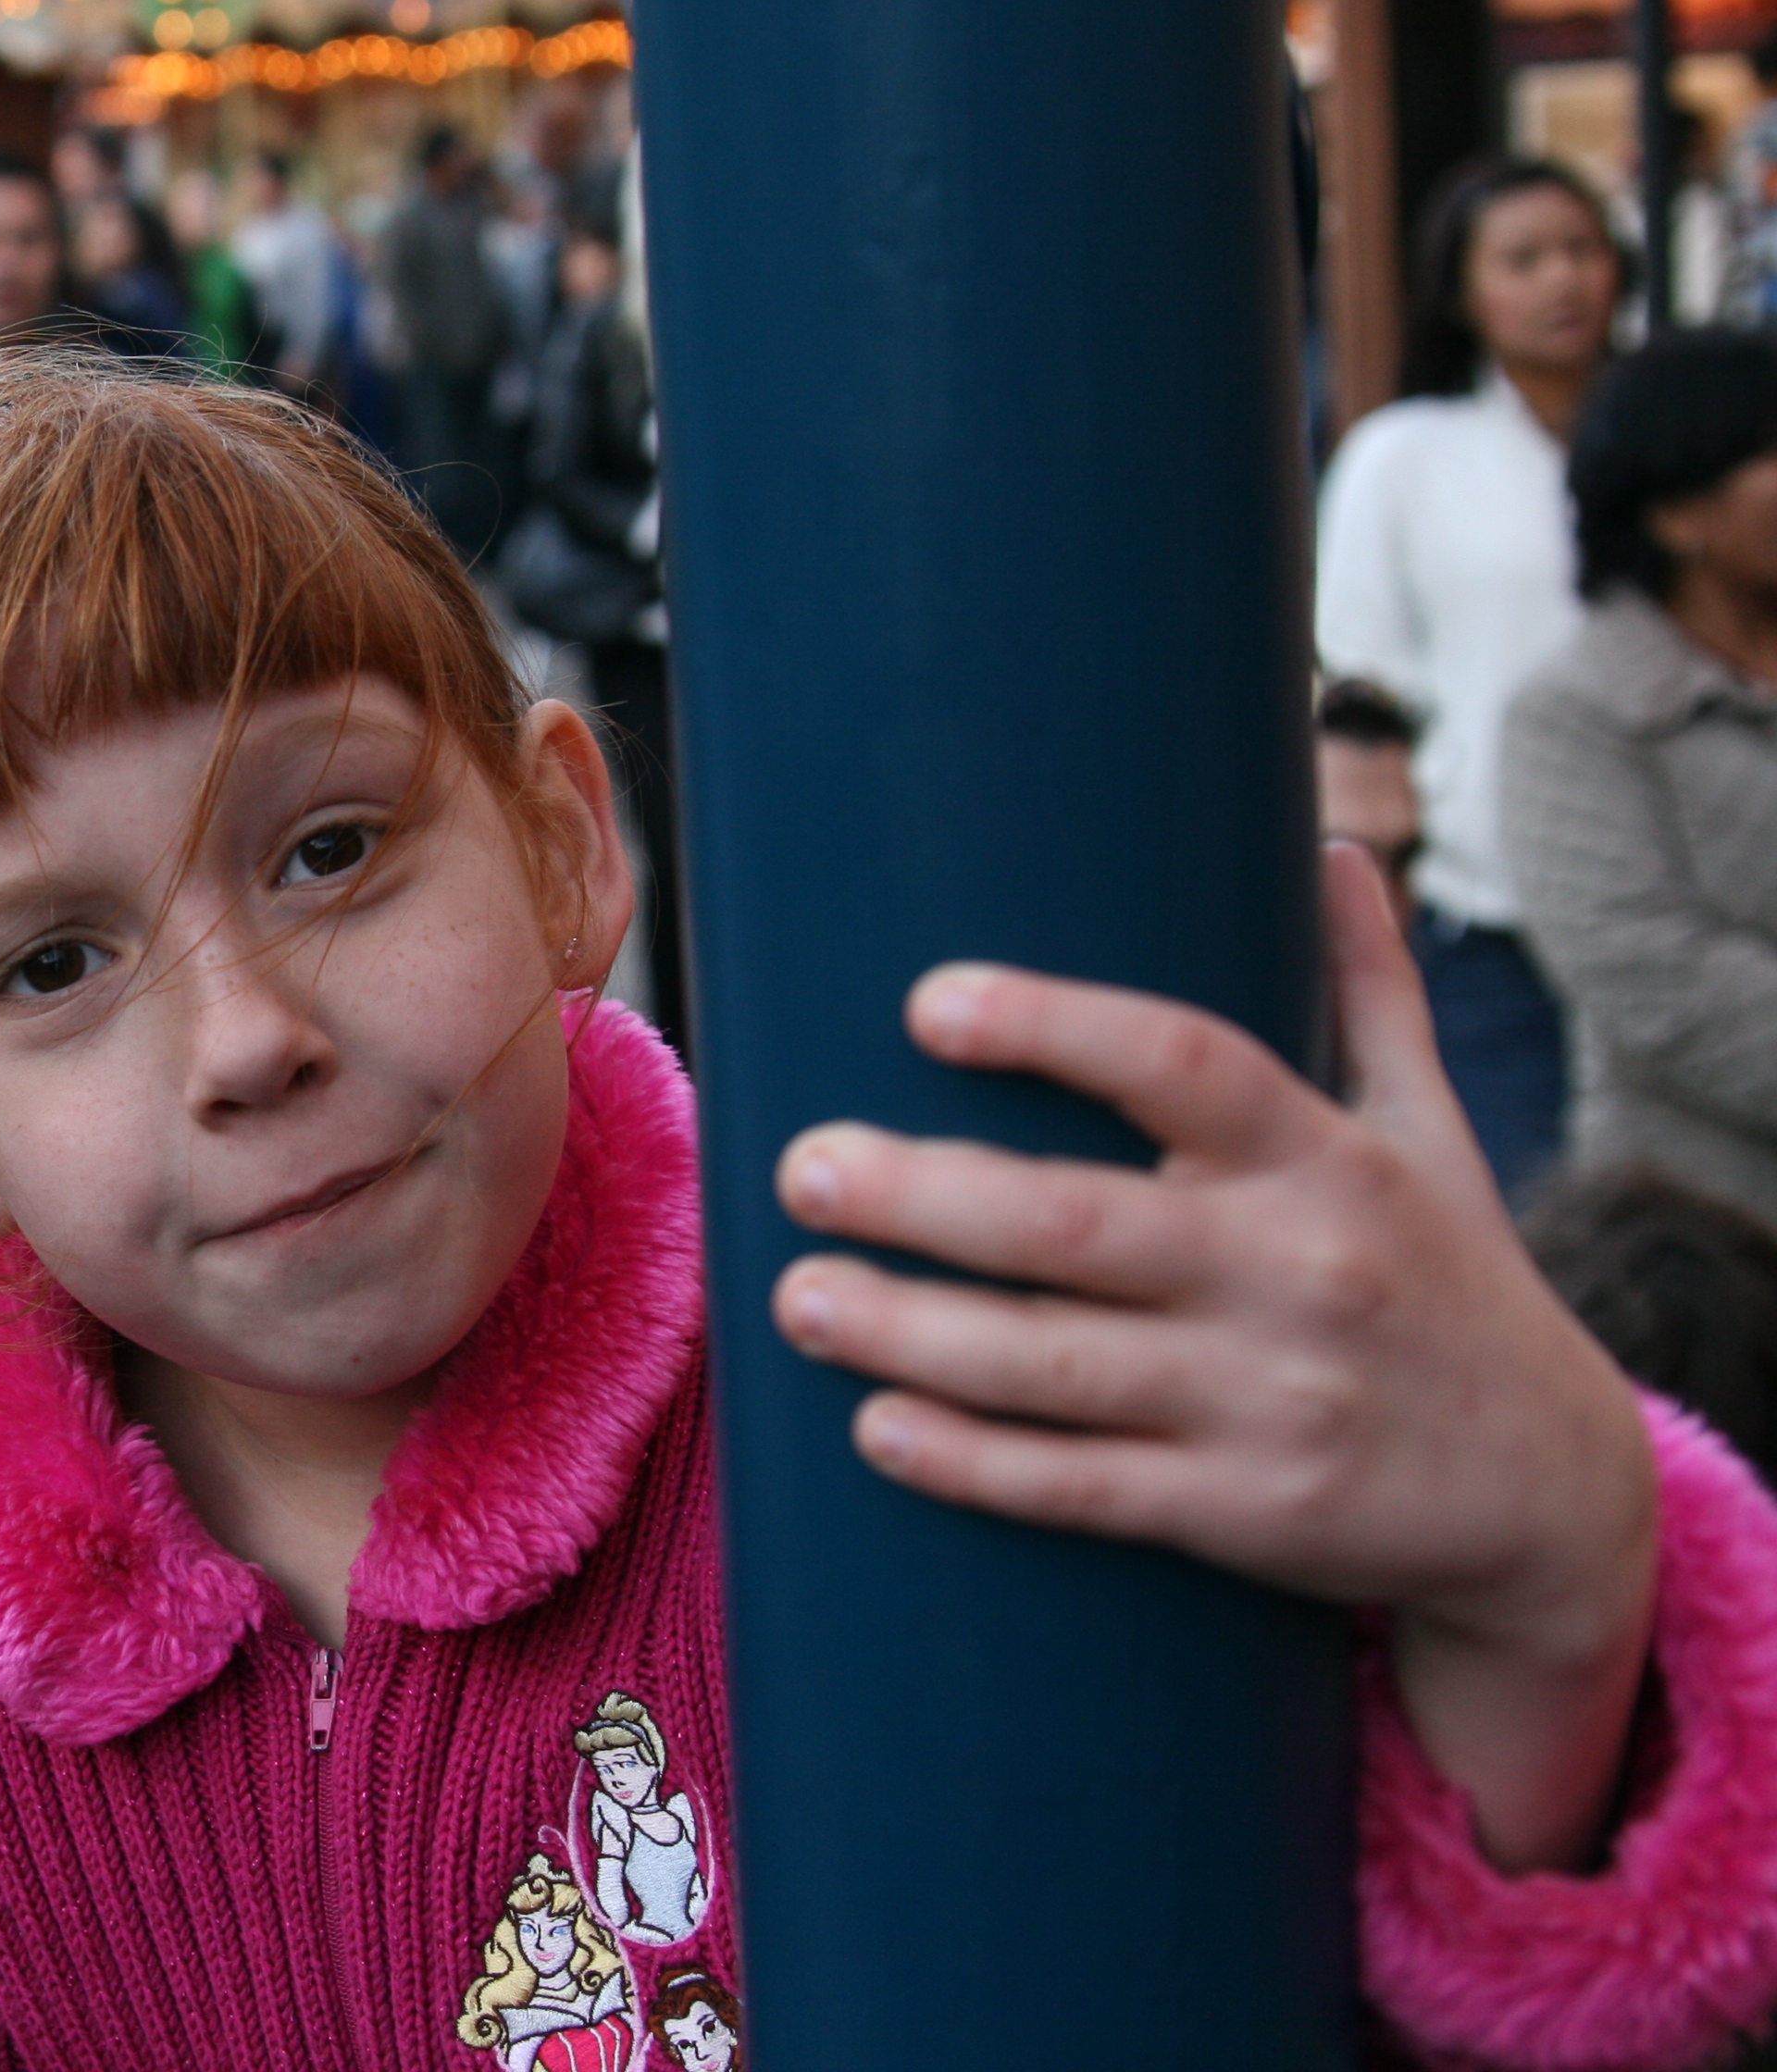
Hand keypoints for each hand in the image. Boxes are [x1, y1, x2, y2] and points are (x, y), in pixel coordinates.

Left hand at [767, 842, 1657, 1872]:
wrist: (1558, 1501)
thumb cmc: (1457, 1288)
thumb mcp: (1435, 1137)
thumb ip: (1367, 994)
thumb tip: (1322, 840)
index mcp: (1327, 1163)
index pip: (1184, 1066)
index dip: (1055, 1028)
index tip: (928, 1003)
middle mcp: (1296, 1274)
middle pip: (1074, 1224)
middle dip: (921, 1194)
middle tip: (800, 1164)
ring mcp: (1270, 1401)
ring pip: (1054, 1364)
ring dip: (909, 1331)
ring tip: (796, 1292)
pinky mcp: (1246, 1513)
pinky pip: (1085, 1487)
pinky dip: (973, 1463)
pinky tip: (877, 1428)